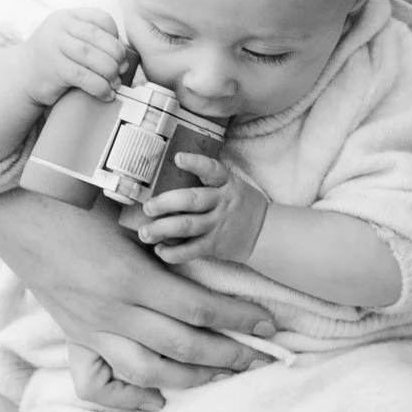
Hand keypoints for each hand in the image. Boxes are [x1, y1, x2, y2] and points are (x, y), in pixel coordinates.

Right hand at [0, 190, 277, 410]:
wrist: (14, 203)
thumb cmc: (76, 195)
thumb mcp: (127, 212)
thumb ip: (165, 235)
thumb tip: (206, 247)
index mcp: (129, 277)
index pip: (198, 309)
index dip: (238, 320)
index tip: (268, 323)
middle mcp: (111, 311)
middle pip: (183, 346)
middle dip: (230, 354)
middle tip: (263, 355)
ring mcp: (90, 327)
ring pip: (149, 371)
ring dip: (193, 377)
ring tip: (225, 372)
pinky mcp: (73, 334)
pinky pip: (97, 381)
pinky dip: (128, 397)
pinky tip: (157, 400)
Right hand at [19, 8, 134, 105]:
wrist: (22, 76)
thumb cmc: (56, 60)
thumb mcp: (70, 41)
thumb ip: (93, 42)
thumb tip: (127, 60)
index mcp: (68, 17)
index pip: (102, 18)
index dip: (116, 37)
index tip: (118, 54)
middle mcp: (60, 28)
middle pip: (100, 38)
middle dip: (117, 56)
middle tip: (122, 71)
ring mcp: (54, 47)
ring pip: (94, 57)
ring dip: (111, 73)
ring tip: (115, 84)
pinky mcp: (53, 69)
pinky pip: (85, 77)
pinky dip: (101, 88)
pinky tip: (106, 95)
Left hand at [139, 153, 267, 264]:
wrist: (265, 234)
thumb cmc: (242, 206)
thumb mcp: (234, 186)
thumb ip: (210, 182)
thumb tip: (171, 174)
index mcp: (227, 184)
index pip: (212, 170)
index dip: (195, 163)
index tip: (178, 158)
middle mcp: (222, 203)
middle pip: (191, 200)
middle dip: (165, 203)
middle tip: (148, 207)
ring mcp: (218, 225)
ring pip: (186, 226)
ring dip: (161, 229)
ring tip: (145, 232)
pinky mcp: (215, 245)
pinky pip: (190, 250)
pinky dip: (172, 252)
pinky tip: (160, 250)